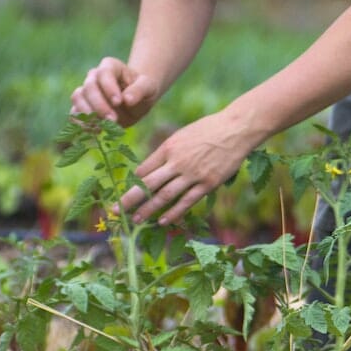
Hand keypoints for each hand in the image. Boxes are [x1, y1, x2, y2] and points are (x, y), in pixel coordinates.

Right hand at [71, 57, 160, 126]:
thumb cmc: (143, 90)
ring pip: (78, 97)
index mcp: (111, 66)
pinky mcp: (83, 106)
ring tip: (102, 127)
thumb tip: (127, 100)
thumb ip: (139, 90)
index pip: (104, 73)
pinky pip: (74, 112)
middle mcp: (94, 76)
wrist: (137, 101)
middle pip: (89, 87)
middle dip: (99, 104)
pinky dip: (81, 122)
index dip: (109, 87)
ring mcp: (86, 90)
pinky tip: (94, 131)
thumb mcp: (148, 87)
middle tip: (112, 119)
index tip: (119, 102)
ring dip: (88, 113)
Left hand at [121, 110, 253, 225]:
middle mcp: (177, 162)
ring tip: (135, 220)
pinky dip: (174, 212)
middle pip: (148, 184)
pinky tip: (164, 221)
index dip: (132, 183)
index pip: (144, 169)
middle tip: (114, 211)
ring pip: (165, 195)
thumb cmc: (208, 129)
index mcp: (169, 147)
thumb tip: (152, 169)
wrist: (236, 129)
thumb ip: (167, 152)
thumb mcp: (183, 135)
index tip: (123, 194)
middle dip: (129, 199)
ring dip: (148, 210)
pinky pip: (187, 201)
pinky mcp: (208, 183)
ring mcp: (193, 174)